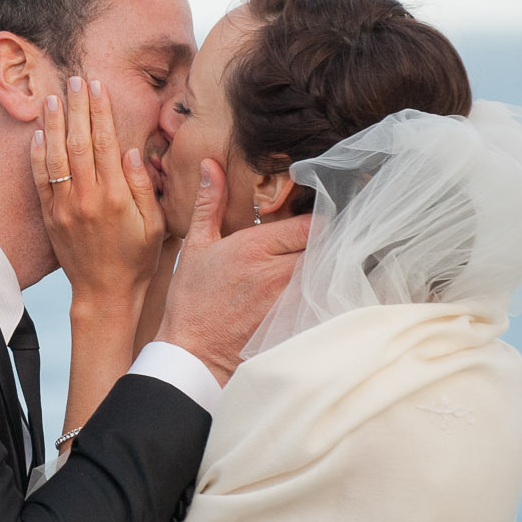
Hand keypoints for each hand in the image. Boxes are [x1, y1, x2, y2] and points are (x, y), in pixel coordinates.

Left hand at [29, 76, 164, 306]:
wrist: (105, 293)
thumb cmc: (137, 258)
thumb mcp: (154, 224)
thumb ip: (142, 186)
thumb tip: (129, 150)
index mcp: (115, 197)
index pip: (105, 143)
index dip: (101, 112)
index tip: (98, 87)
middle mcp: (86, 198)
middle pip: (78, 143)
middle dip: (77, 108)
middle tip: (74, 80)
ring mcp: (64, 207)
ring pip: (55, 157)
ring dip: (54, 125)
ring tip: (52, 98)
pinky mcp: (50, 217)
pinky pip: (40, 181)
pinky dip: (37, 156)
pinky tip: (38, 134)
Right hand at [156, 160, 311, 383]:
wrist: (194, 355)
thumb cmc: (192, 301)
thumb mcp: (195, 246)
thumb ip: (208, 203)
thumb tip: (210, 165)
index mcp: (255, 248)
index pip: (312, 223)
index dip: (316, 219)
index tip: (309, 220)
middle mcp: (279, 273)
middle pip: (327, 246)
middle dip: (325, 242)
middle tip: (314, 242)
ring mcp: (292, 300)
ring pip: (329, 272)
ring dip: (327, 266)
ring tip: (318, 264)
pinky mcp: (298, 322)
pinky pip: (324, 299)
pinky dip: (323, 292)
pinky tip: (313, 292)